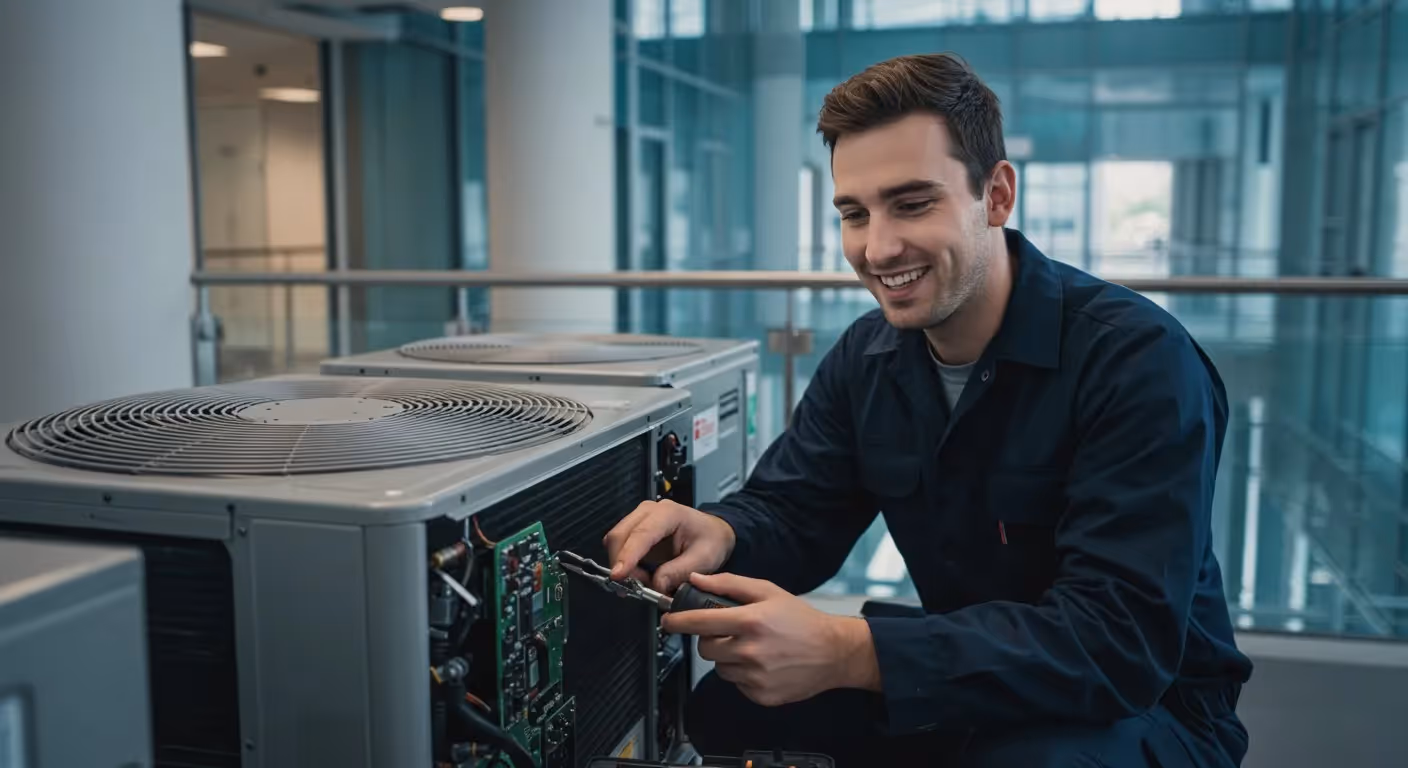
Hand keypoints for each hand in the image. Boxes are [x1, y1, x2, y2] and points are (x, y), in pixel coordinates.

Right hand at [603, 499, 736, 592]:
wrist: (713, 533)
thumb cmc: (711, 540)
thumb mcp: (704, 559)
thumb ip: (678, 572)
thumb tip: (656, 585)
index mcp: (669, 513)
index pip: (641, 534)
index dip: (627, 556)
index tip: (618, 575)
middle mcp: (649, 512)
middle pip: (620, 536)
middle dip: (622, 564)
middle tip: (635, 588)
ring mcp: (639, 519)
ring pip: (616, 542)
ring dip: (623, 566)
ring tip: (643, 582)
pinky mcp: (635, 530)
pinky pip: (621, 548)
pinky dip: (625, 565)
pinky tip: (640, 576)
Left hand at [661, 573, 880, 706]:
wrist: (833, 652)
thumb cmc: (801, 620)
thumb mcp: (767, 591)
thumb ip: (729, 584)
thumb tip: (697, 579)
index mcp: (750, 622)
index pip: (699, 623)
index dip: (677, 622)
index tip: (668, 621)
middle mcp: (750, 651)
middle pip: (705, 649)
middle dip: (711, 639)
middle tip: (730, 632)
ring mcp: (755, 676)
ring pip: (720, 668)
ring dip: (728, 658)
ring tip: (752, 648)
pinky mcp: (760, 695)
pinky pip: (736, 684)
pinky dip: (743, 674)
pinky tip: (762, 663)